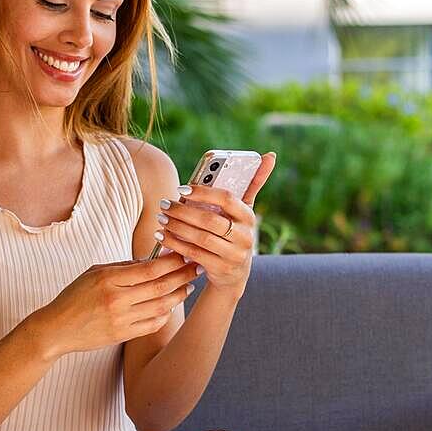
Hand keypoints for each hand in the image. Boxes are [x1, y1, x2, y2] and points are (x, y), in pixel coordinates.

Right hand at [32, 253, 200, 355]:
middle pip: (160, 286)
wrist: (56, 328)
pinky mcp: (122, 336)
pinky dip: (165, 314)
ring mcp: (121, 319)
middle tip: (196, 267)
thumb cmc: (75, 296)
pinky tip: (170, 305)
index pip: (150, 268)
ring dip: (178, 295)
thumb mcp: (95, 272)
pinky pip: (153, 324)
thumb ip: (124, 266)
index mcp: (109, 279)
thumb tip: (153, 259)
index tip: (184, 254)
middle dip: (182, 275)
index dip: (171, 261)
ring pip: (161, 306)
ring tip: (188, 286)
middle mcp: (117, 299)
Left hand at [154, 152, 276, 294]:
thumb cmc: (235, 233)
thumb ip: (254, 184)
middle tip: (165, 204)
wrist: (234, 275)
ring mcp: (234, 255)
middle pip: (209, 220)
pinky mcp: (220, 269)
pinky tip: (162, 236)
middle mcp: (245, 237)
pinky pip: (193, 253)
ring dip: (176, 227)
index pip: (227, 200)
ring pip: (200, 238)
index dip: (204, 193)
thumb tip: (270, 155)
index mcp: (249, 217)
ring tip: (161, 218)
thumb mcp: (244, 211)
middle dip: (183, 211)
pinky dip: (175, 244)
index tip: (182, 189)